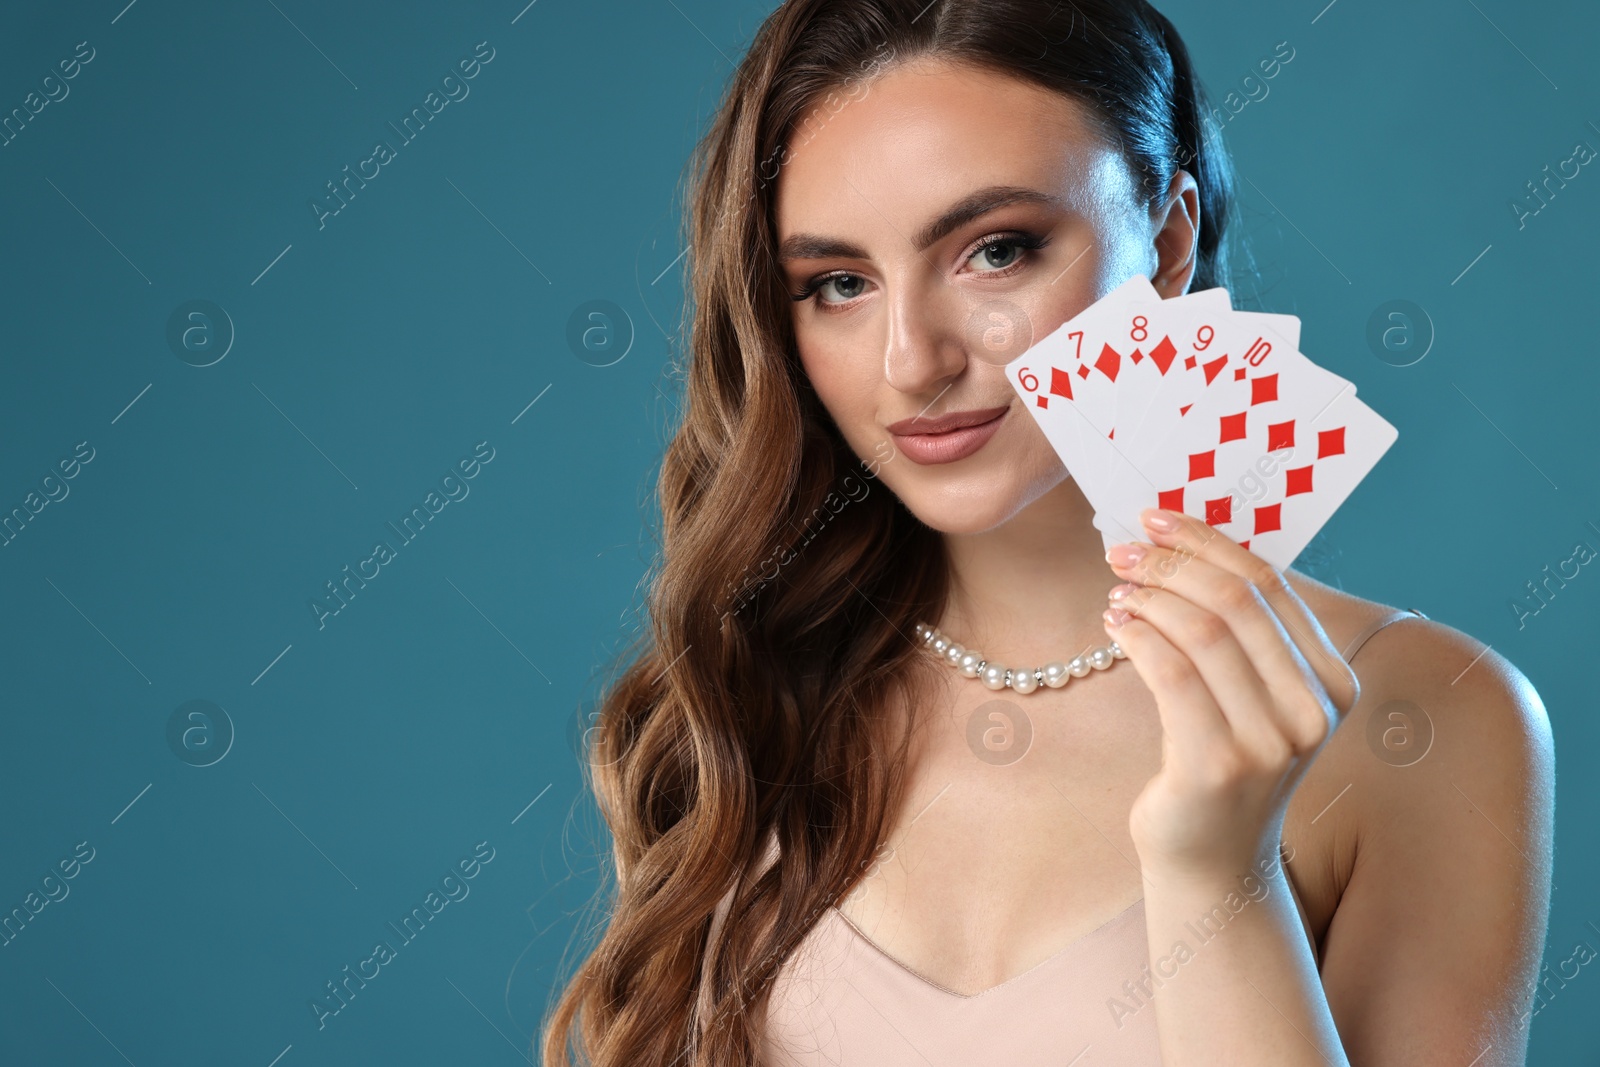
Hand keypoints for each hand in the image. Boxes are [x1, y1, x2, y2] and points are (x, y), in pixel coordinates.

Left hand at [1102, 507, 1359, 882]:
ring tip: (1117, 589)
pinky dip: (1138, 636)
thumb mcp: (1251, 693)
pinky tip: (1115, 625)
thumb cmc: (1223, 758)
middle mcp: (1312, 711)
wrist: (1212, 858)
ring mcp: (1269, 742)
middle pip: (1236, 601)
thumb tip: (1182, 542)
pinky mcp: (1217, 766)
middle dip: (1172, 563)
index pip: (1270, 585)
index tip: (1156, 518)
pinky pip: (1172, 675)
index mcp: (1334, 681)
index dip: (1207, 541)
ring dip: (1150, 598)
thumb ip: (1241, 630)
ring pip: (1202, 632)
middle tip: (1122, 551)